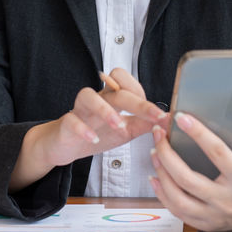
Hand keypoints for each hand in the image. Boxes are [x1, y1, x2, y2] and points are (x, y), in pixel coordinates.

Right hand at [10, 68, 165, 191]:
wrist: (64, 146)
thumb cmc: (95, 134)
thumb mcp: (125, 131)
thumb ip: (143, 124)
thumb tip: (167, 120)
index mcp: (111, 99)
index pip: (128, 85)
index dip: (145, 97)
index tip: (161, 115)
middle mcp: (96, 99)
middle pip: (116, 90)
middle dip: (137, 102)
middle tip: (154, 116)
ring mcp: (79, 110)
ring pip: (88, 96)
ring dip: (106, 110)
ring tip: (119, 126)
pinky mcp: (66, 124)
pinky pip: (71, 121)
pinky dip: (83, 129)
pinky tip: (93, 139)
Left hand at [148, 102, 231, 231]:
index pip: (217, 153)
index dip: (198, 133)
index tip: (181, 117)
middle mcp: (227, 201)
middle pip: (188, 178)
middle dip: (167, 154)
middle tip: (158, 134)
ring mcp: (215, 216)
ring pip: (178, 198)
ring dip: (162, 174)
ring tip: (155, 152)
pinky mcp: (207, 224)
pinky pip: (178, 211)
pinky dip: (162, 195)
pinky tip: (155, 177)